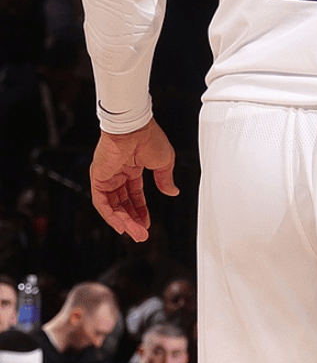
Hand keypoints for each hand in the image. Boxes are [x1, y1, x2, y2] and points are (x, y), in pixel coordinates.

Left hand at [90, 120, 178, 240]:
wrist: (134, 128)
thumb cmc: (149, 138)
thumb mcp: (164, 162)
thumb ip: (166, 179)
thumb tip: (172, 192)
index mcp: (133, 167)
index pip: (134, 194)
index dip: (141, 210)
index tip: (147, 223)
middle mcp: (118, 173)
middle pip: (123, 203)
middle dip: (133, 220)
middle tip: (142, 234)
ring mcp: (107, 177)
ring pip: (113, 206)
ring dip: (124, 221)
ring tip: (136, 233)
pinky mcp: (98, 178)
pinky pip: (102, 203)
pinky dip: (110, 216)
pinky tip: (121, 225)